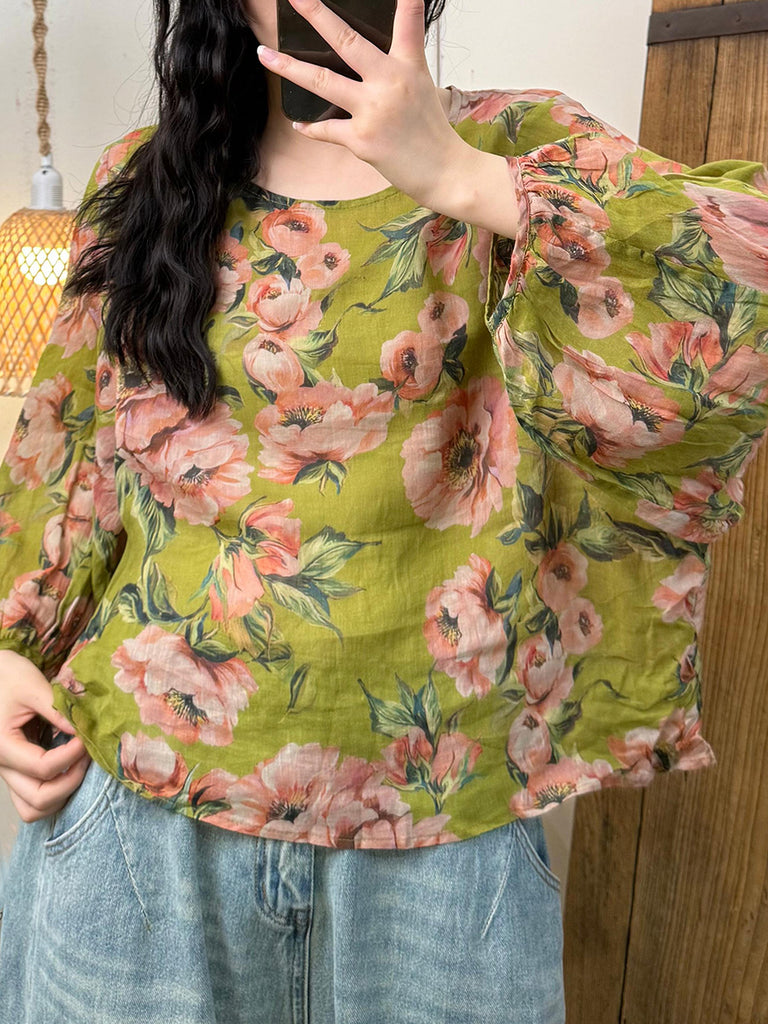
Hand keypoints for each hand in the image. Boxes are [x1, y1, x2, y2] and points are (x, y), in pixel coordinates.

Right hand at [0, 651, 89, 822]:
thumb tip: (85, 730)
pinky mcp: (16, 770)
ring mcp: (7, 772)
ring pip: (33, 808)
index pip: (43, 767)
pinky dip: (53, 794)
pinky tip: (69, 769)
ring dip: (61, 794)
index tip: (87, 736)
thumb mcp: (32, 685)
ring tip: (78, 765)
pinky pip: (31, 799)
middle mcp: (1, 766)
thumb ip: (58, 710)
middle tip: (87, 754)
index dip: (72, 755)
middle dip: (71, 780)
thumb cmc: (7, 676)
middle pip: (39, 798)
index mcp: (1, 745)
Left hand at [257, 0, 471, 213]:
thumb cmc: (432, 132)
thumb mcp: (423, 88)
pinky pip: (326, 129)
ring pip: (322, 81)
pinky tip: (299, 125)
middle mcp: (390, 83)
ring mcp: (373, 111)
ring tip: (266, 56)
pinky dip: (311, 128)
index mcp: (409, 66)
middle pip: (347, 41)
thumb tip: (366, 62)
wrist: (445, 171)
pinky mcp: (362, 140)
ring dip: (289, 68)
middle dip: (317, 14)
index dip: (404, 0)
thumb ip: (396, 69)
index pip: (407, 22)